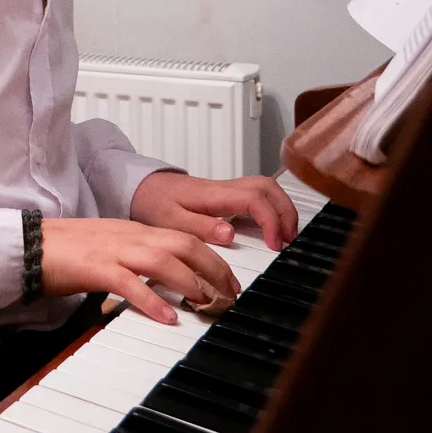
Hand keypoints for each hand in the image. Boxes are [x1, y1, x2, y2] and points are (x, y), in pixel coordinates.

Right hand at [39, 217, 238, 324]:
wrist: (30, 245)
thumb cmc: (68, 250)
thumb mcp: (111, 247)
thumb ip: (138, 258)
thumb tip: (166, 278)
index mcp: (134, 231)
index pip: (183, 237)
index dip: (212, 257)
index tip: (227, 280)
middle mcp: (129, 236)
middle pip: (183, 244)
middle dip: (213, 268)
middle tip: (229, 293)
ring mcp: (113, 250)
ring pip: (163, 259)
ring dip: (190, 281)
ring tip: (206, 302)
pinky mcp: (95, 268)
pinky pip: (130, 283)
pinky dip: (152, 300)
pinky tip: (167, 317)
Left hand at [130, 171, 298, 251]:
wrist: (141, 187)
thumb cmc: (153, 202)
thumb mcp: (169, 220)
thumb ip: (199, 227)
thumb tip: (230, 234)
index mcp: (212, 194)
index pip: (254, 199)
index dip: (271, 220)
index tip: (275, 244)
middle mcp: (224, 188)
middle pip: (268, 187)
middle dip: (286, 212)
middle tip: (290, 240)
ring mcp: (227, 189)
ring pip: (266, 187)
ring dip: (282, 208)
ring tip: (286, 236)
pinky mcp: (227, 194)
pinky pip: (258, 194)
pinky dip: (272, 208)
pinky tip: (271, 228)